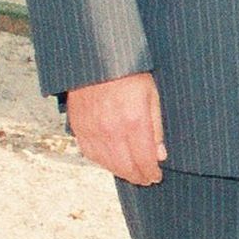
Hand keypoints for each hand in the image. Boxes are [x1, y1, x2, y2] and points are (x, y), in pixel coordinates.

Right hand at [64, 70, 166, 184]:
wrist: (98, 58)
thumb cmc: (129, 73)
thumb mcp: (151, 95)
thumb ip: (156, 127)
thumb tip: (159, 155)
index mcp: (134, 121)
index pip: (144, 160)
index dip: (151, 172)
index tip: (156, 176)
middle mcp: (112, 129)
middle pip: (126, 166)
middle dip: (138, 176)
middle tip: (145, 179)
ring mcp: (93, 129)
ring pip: (107, 163)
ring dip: (121, 172)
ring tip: (130, 173)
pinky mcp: (79, 126)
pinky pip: (90, 153)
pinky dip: (102, 162)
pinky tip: (111, 161)